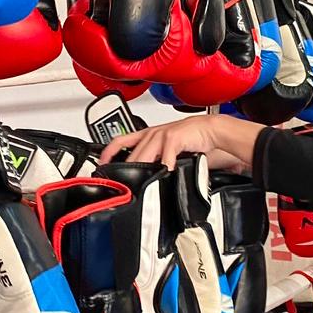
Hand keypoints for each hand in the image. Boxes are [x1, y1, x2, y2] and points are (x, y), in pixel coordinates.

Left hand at [98, 114, 264, 170]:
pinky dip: (163, 165)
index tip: (100, 167)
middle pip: (130, 153)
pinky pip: (165, 154)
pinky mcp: (175, 138)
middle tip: (119, 182)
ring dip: (139, 168)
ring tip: (137, 181)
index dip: (107, 154)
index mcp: (147, 135)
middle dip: (123, 168)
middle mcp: (151, 134)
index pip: (119, 142)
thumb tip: (145, 179)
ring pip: (143, 153)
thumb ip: (155, 162)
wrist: (211, 130)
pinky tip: (164, 174)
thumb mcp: (167, 152)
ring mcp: (162, 135)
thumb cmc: (191, 140)